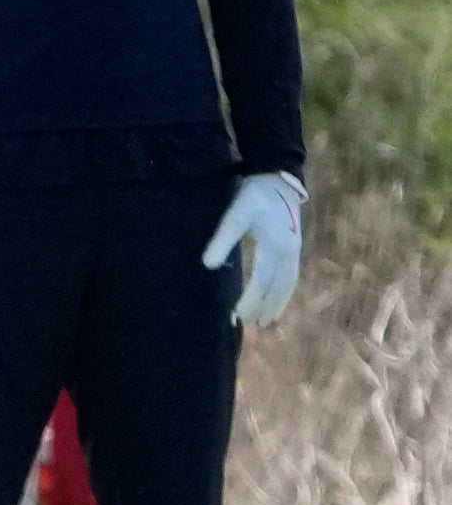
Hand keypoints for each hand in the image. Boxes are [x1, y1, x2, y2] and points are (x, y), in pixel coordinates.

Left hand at [201, 170, 305, 326]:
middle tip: (248, 324)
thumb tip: (208, 266)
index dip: (251, 300)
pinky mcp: (294, 248)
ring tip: (266, 321)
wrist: (277, 180)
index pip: (262, 282)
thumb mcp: (234, 216)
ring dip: (277, 303)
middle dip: (264, 307)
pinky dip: (284, 292)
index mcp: (276, 245)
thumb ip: (221, 241)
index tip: (236, 314)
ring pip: (288, 284)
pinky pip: (291, 276)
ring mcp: (295, 250)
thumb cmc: (253, 197)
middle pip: (278, 288)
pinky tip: (276, 300)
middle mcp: (290, 251)